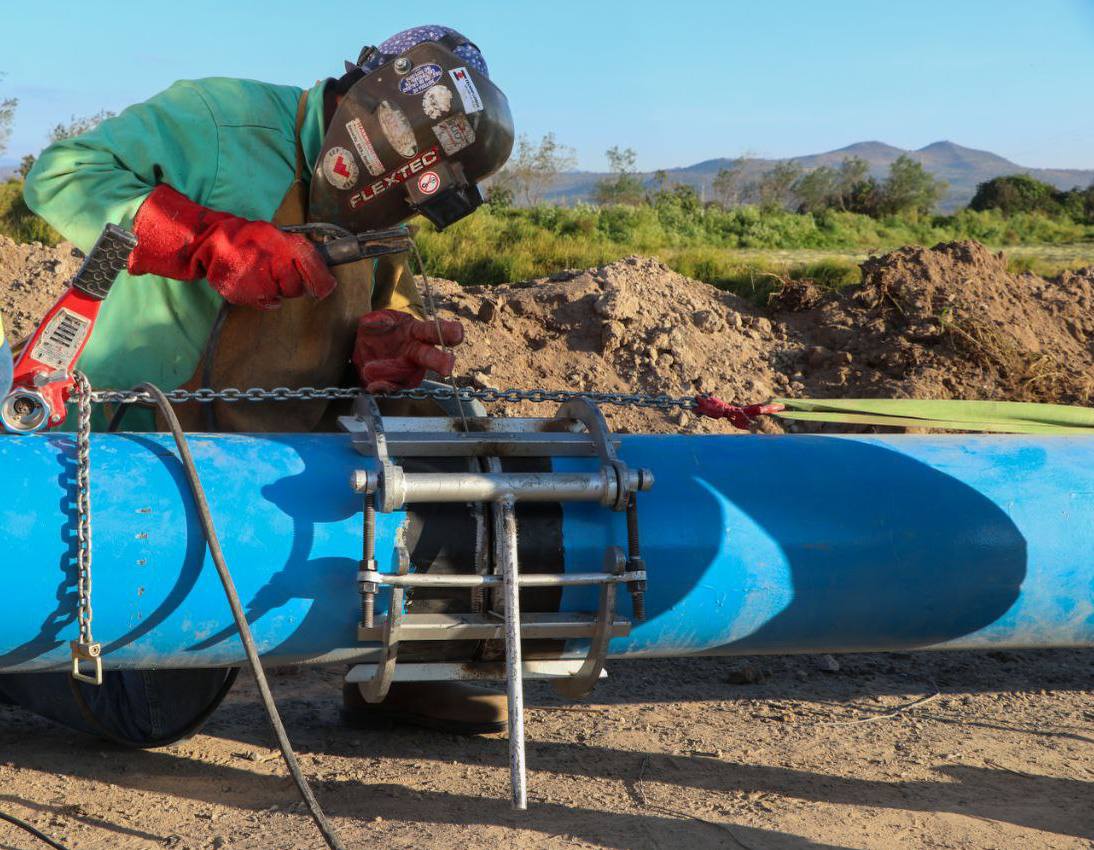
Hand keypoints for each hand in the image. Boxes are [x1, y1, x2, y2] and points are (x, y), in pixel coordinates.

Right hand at [128, 184, 336, 309]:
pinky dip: (262, 296)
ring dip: (277, 289)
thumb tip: (326, 276)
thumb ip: (300, 252)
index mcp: (284, 246)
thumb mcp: (278, 235)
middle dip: (294, 283)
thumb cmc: (248, 238)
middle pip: (298, 288)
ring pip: (281, 296)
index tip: (326, 287)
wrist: (210, 242)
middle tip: (281, 271)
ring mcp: (257, 281)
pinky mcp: (244, 294)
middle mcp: (273, 264)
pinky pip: (265, 303)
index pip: (315, 271)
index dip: (322, 282)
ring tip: (262, 273)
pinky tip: (253, 281)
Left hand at [353, 309, 463, 392]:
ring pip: (410, 377)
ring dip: (397, 377)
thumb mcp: (374, 322)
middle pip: (431, 357)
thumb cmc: (379, 330)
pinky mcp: (397, 383)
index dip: (447, 331)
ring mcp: (409, 371)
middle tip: (447, 367)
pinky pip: (392, 387)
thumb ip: (376, 328)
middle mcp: (417, 353)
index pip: (434, 331)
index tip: (458, 334)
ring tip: (373, 370)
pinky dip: (383, 386)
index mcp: (416, 332)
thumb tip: (384, 343)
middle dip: (439, 362)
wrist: (366, 345)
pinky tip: (375, 385)